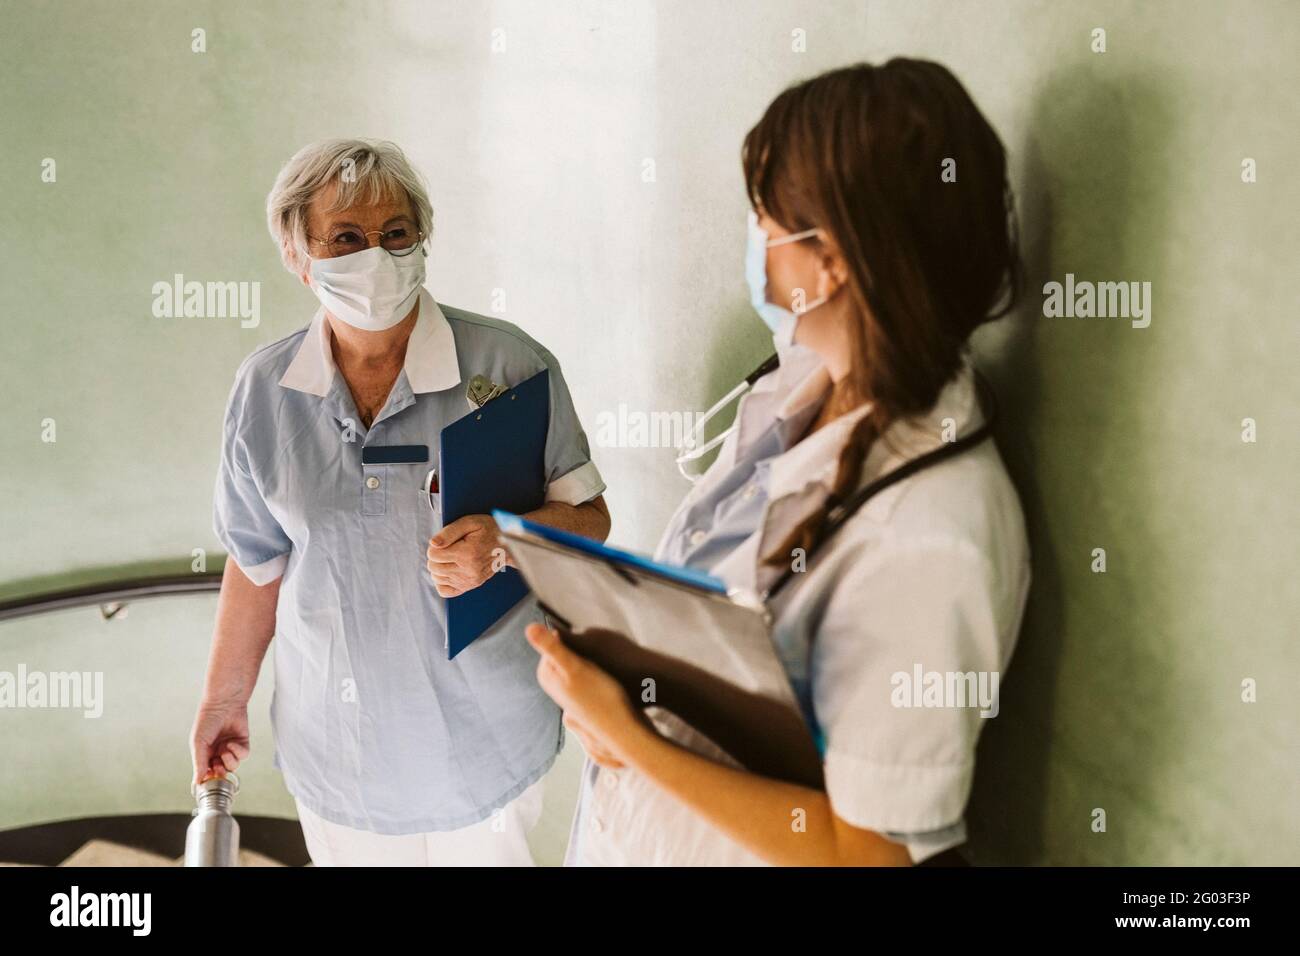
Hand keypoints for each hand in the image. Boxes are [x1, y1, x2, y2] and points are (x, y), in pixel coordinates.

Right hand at [190, 698, 249, 786]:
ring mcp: (231, 748)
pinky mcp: (243, 742)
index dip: (208, 778)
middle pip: (221, 772)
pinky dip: (238, 752)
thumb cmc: (206, 721)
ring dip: (229, 761)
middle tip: (216, 765)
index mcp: (205, 753)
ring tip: (224, 751)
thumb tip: (197, 783)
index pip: (207, 772)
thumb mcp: (198, 743)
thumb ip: (199, 763)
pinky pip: (243, 755)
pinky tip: (231, 743)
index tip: (207, 781)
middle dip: (220, 771)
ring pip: (233, 766)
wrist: (223, 704)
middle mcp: (218, 752)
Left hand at [426, 514, 509, 597]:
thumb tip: (433, 544)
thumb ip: (449, 532)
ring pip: (437, 578)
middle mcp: (468, 570)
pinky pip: (444, 591)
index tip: (446, 541)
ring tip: (451, 558)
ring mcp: (469, 581)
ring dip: (439, 567)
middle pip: (433, 567)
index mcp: (466, 553)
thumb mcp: (470, 522)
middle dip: (436, 556)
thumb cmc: (488, 530)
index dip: (435, 546)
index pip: (433, 554)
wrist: (508, 544)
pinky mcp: (470, 586)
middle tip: (448, 548)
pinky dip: (442, 581)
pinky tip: (449, 570)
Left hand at [525, 623, 651, 768]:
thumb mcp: (573, 666)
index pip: (555, 640)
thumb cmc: (599, 696)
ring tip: (605, 673)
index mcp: (545, 674)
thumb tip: (528, 628)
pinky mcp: (583, 694)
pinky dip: (599, 672)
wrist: (620, 726)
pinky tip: (609, 680)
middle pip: (567, 651)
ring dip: (593, 661)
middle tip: (598, 663)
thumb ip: (551, 647)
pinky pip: (590, 672)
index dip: (574, 641)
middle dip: (582, 651)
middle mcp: (552, 683)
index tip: (587, 652)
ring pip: (580, 661)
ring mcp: (568, 690)